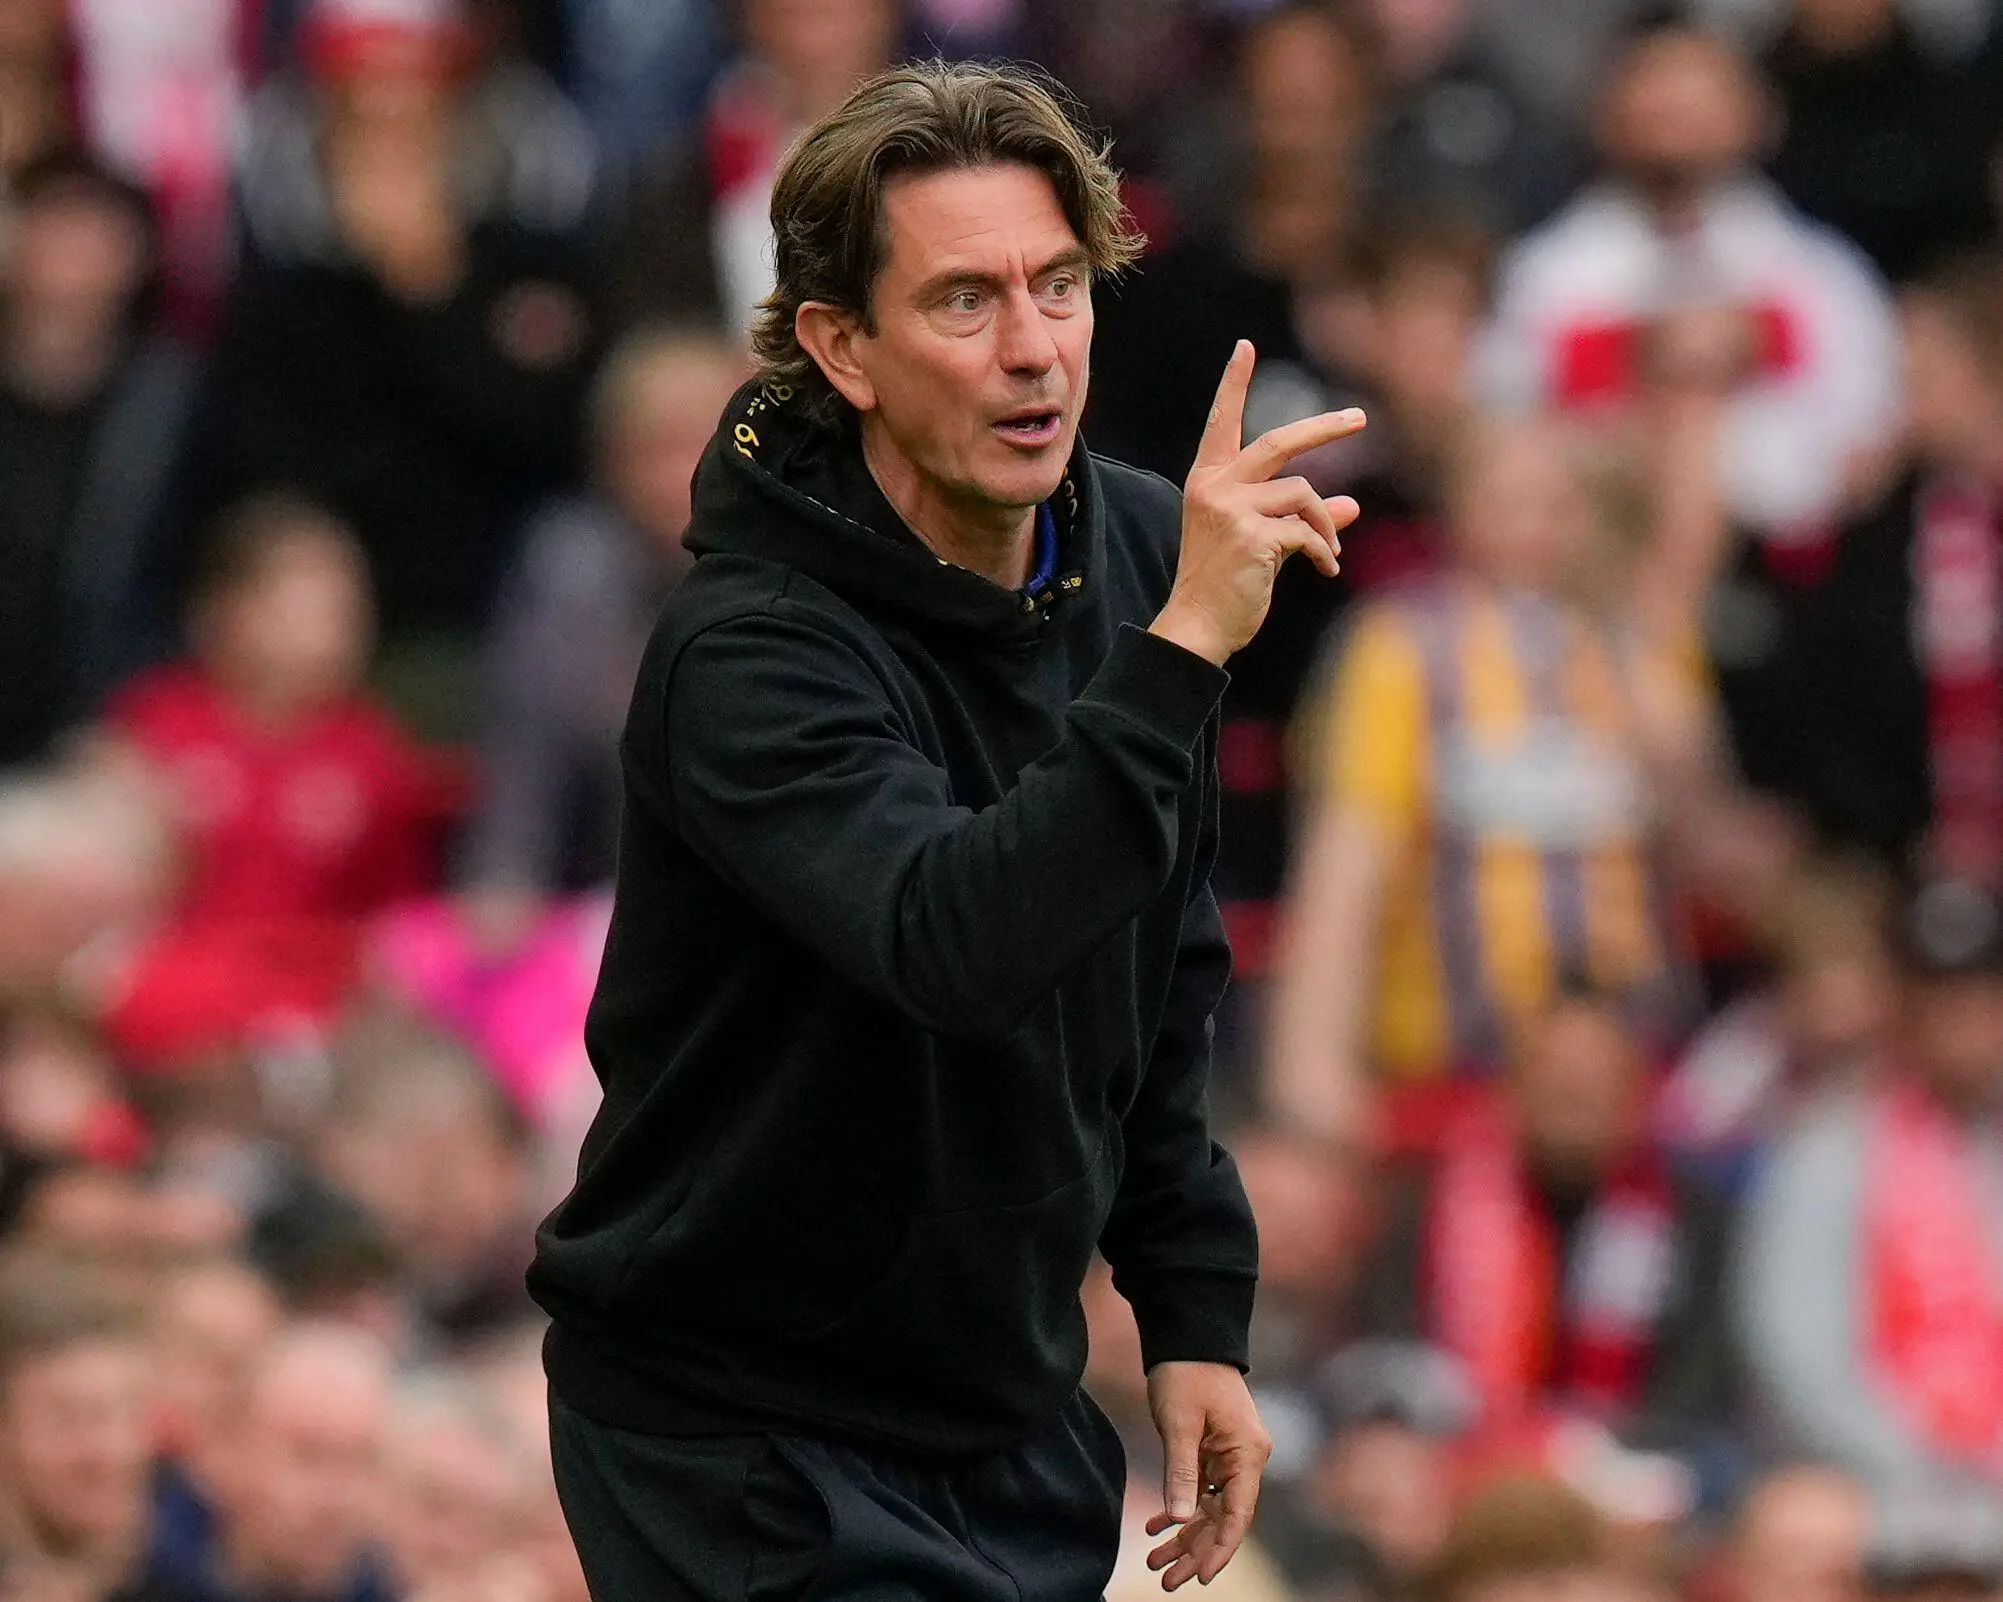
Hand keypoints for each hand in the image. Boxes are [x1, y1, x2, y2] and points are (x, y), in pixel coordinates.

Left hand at [1144, 1360, 1272, 1590]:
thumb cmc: (1187, 1374)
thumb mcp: (1179, 1424)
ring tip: (1155, 1563)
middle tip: (1167, 1581)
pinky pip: (1200, 1492)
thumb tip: (1177, 1519)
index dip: (1220, 1551)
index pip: (1238, 1515)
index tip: (1201, 1578)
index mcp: (1247, 1454)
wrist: (1188, 1338)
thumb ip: (1181, 1472)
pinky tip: (1154, 1528)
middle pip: (1224, 1520)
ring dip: (1184, 1537)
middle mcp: (1246, 1460)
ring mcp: (1231, 1458)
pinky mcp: (1214, 1453)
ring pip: (1210, 1511)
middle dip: (1195, 1552)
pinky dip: (1178, 1511)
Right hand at [1151, 341, 1363, 665]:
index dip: (1233, 385)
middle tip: (1359, 418)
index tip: (1244, 347)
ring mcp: (1231, 510)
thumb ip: (1302, 518)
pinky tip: (1326, 570)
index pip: (1222, 424)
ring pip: (1303, 494)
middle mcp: (1215, 488)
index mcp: (1207, 482)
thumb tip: (1351, 505)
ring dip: (1325, 525)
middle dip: (1324, 429)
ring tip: (1329, 553)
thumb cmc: (1227, 586)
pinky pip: (1307, 531)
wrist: (1198, 626)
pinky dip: (1324, 550)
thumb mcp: (1264, 542)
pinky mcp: (1251, 535)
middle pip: (1280, 443)